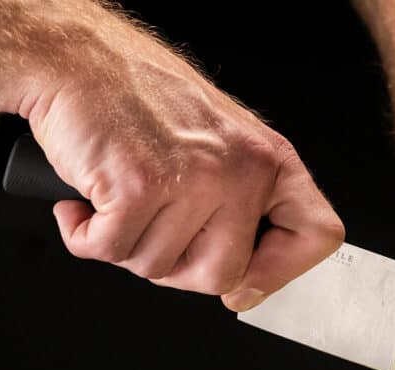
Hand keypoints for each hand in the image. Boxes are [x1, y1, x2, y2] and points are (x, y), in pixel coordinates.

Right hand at [16, 5, 343, 310]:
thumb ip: (245, 208)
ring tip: (122, 198)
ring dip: (126, 245)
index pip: (317, 235)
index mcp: (270, 161)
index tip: (246, 283)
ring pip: (159, 268)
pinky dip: (86, 236)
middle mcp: (242, 169)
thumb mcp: (224, 146)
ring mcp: (194, 179)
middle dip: (177, 268)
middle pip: (222, 275)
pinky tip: (88, 201)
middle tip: (155, 229)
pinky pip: (112, 251)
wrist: (77, 58)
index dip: (281, 272)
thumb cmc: (143, 101)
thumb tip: (249, 287)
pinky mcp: (139, 186)